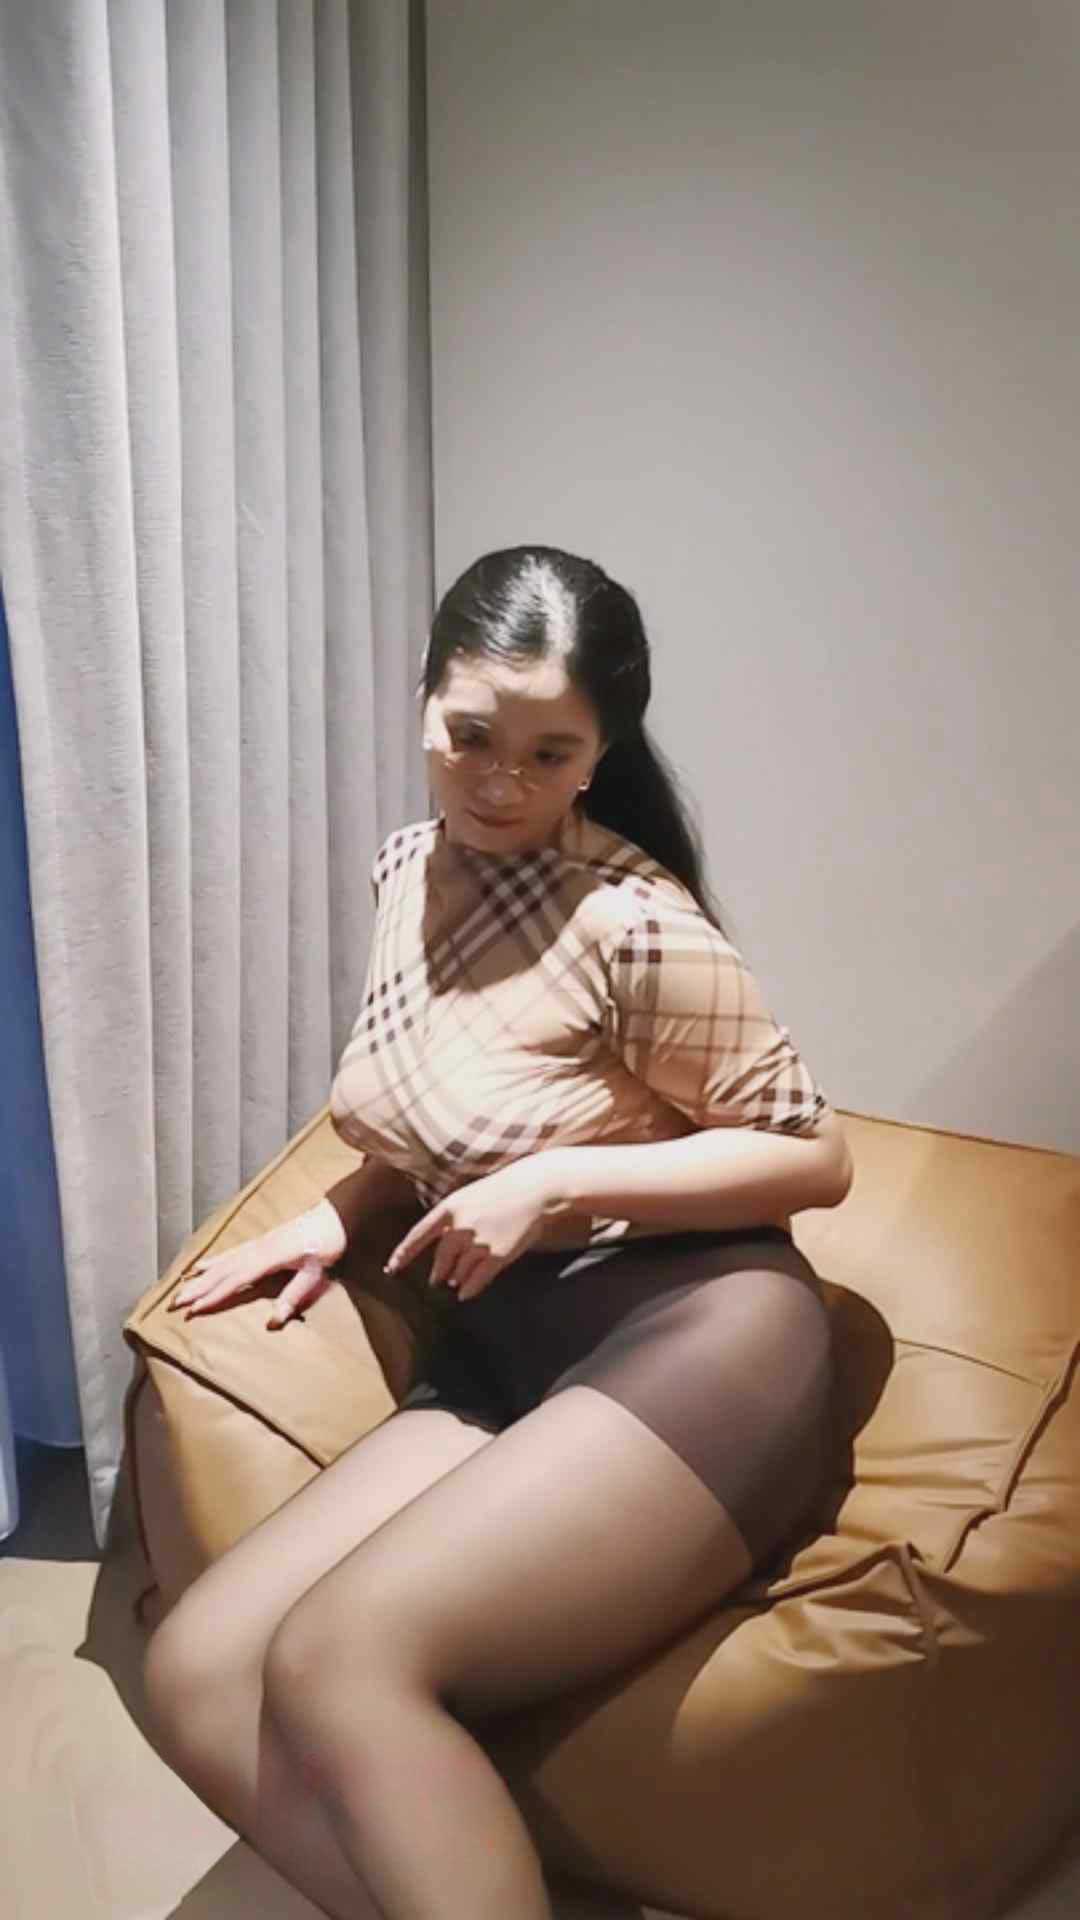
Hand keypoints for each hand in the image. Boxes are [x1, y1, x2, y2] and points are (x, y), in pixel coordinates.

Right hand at [169, 1200, 347, 1327]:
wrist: (336, 1215)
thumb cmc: (329, 1243)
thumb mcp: (315, 1273)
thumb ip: (293, 1295)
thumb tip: (273, 1321)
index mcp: (268, 1258)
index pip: (234, 1281)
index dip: (213, 1296)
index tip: (193, 1310)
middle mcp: (257, 1250)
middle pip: (221, 1271)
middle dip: (197, 1288)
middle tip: (173, 1303)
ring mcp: (257, 1244)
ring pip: (222, 1262)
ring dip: (200, 1276)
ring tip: (179, 1287)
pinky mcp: (261, 1241)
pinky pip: (230, 1253)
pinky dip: (213, 1261)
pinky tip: (202, 1265)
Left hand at [383, 1159, 557, 1301]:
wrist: (534, 1190)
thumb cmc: (502, 1191)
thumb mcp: (469, 1197)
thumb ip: (453, 1220)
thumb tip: (443, 1246)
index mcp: (449, 1208)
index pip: (419, 1235)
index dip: (403, 1253)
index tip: (391, 1268)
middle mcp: (460, 1227)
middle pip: (441, 1259)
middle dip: (438, 1272)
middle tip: (435, 1280)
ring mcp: (478, 1243)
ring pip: (459, 1271)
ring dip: (456, 1279)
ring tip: (455, 1283)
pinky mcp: (497, 1256)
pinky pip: (477, 1280)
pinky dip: (470, 1290)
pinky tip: (466, 1294)